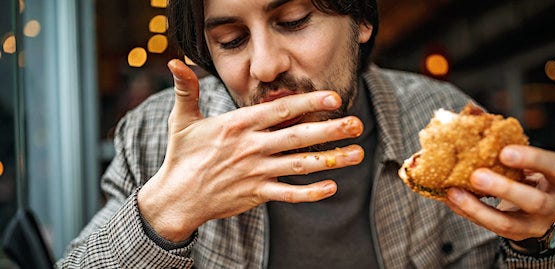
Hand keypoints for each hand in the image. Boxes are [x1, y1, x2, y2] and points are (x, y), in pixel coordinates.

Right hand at [137, 59, 364, 240]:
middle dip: (330, 130)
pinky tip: (332, 187)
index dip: (308, 103)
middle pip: (298, 136)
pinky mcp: (256, 194)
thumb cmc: (182, 156)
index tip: (334, 98)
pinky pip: (288, 194)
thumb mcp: (182, 119)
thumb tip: (176, 62)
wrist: (176, 198)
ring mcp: (256, 172)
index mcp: (238, 125)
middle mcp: (251, 147)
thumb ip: (186, 89)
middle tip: (357, 124)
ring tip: (357, 153)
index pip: (280, 110)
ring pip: (300, 164)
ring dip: (331, 159)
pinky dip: (310, 193)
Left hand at [444, 145, 554, 240]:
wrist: (535, 208)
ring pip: (509, 223)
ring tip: (455, 193)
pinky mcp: (516, 236)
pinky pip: (490, 228)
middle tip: (476, 175)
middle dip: (505, 189)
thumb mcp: (524, 157)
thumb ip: (503, 138)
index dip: (532, 159)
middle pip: (535, 201)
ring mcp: (536, 225)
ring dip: (479, 208)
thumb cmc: (527, 172)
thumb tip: (474, 112)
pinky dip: (469, 212)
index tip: (504, 151)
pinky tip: (451, 200)